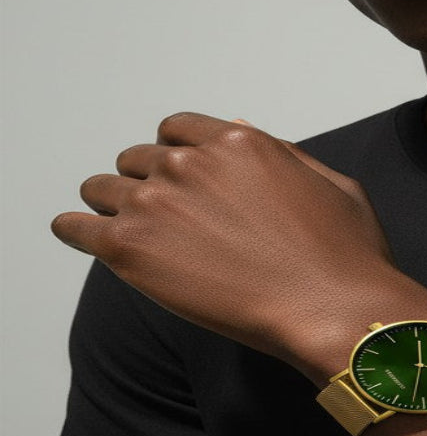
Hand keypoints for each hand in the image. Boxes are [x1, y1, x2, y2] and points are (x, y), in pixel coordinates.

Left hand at [51, 113, 426, 381]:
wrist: (331, 307)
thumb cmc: (343, 253)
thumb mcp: (330, 182)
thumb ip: (279, 153)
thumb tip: (237, 128)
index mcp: (238, 142)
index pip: (176, 130)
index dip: (175, 154)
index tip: (178, 179)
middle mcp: (191, 163)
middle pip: (138, 159)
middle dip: (146, 182)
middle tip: (161, 217)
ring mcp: (157, 203)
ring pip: (103, 188)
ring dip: (112, 206)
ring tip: (128, 232)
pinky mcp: (130, 248)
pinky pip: (75, 227)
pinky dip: (75, 230)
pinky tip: (81, 236)